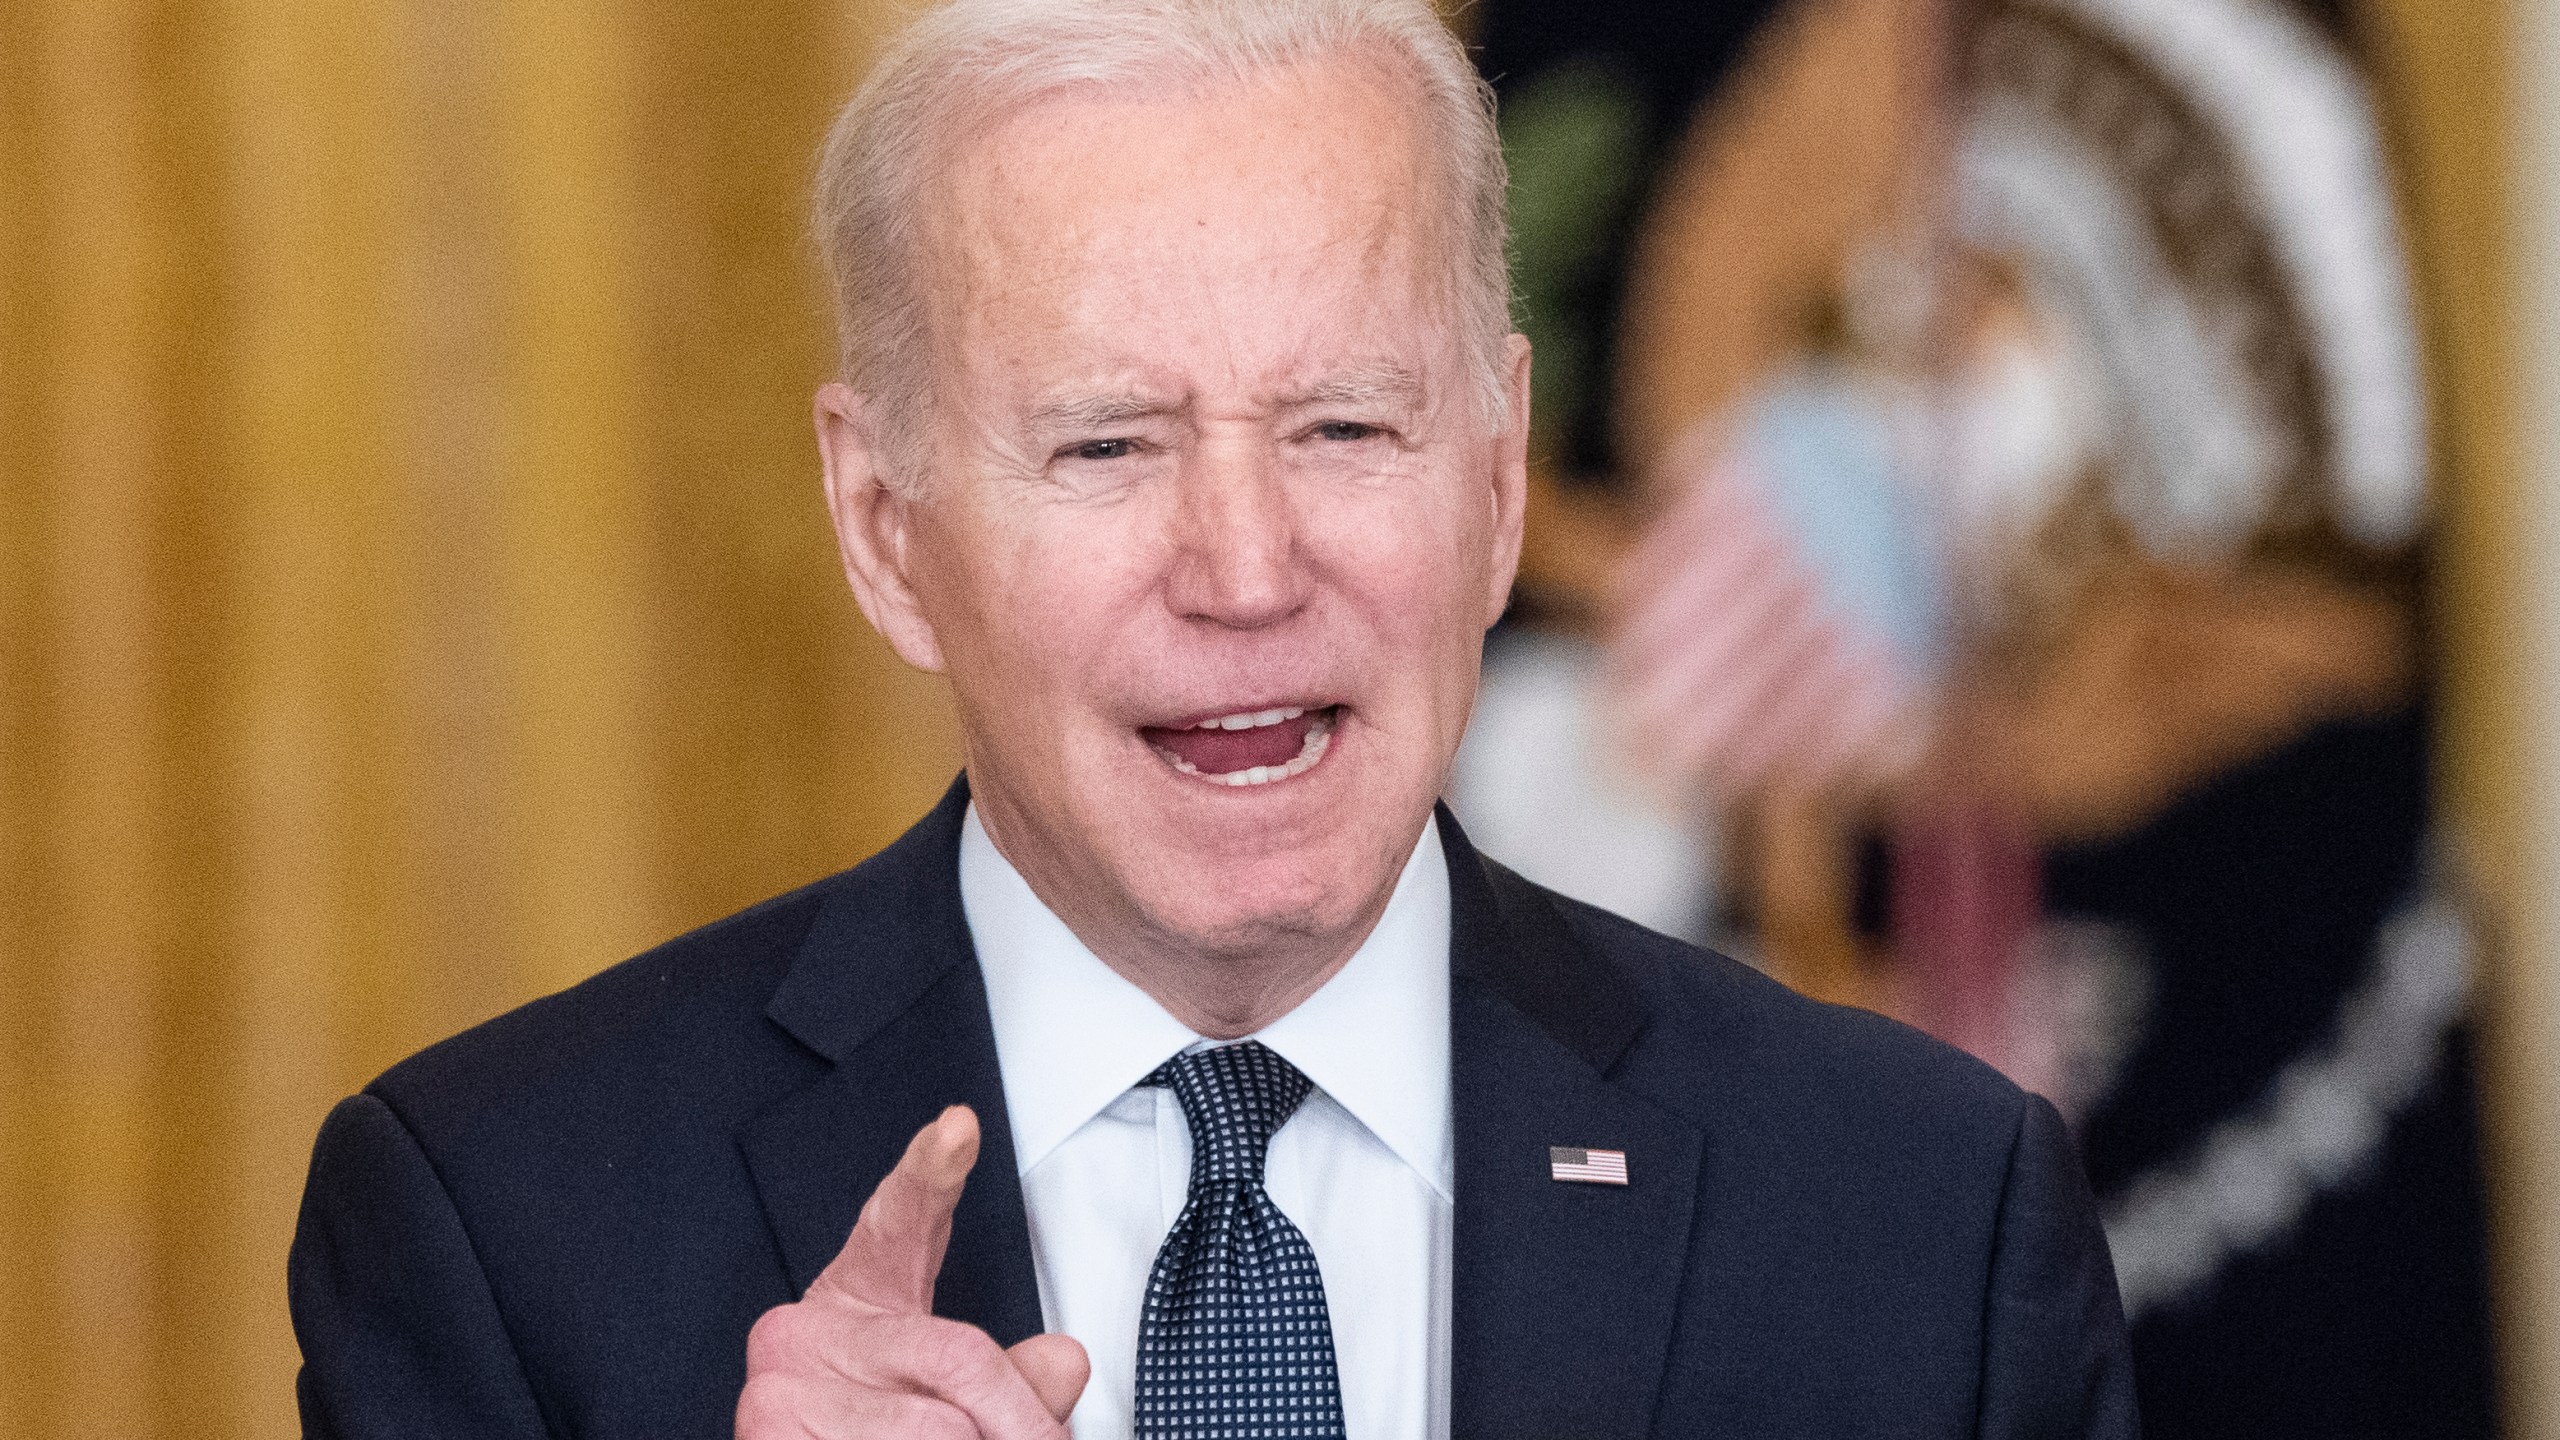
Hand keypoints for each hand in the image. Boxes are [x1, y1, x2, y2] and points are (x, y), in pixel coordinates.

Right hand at [736, 1106, 1089, 1437]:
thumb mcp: (942, 1395)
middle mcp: (802, 1333)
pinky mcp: (769, 1434)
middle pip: (960, 1357)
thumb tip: (1065, 1359)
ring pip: (939, 1429)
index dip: (931, 1172)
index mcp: (855, 1301)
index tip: (958, 1128)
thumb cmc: (869, 1436)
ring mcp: (777, 1389)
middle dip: (1020, 1420)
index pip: (899, 1222)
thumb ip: (1009, 1378)